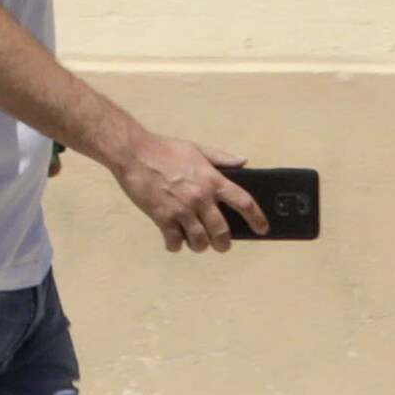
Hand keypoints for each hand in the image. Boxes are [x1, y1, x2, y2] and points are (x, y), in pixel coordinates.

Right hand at [107, 133, 267, 254]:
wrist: (133, 153)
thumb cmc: (164, 149)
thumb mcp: (197, 148)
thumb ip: (221, 157)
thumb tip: (244, 161)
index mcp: (212, 180)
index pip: (243, 202)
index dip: (257, 218)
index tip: (262, 229)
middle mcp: (200, 197)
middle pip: (222, 232)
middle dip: (223, 243)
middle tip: (221, 244)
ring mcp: (181, 209)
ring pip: (200, 241)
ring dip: (200, 246)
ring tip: (196, 242)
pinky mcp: (162, 217)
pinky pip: (175, 241)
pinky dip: (176, 245)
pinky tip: (173, 242)